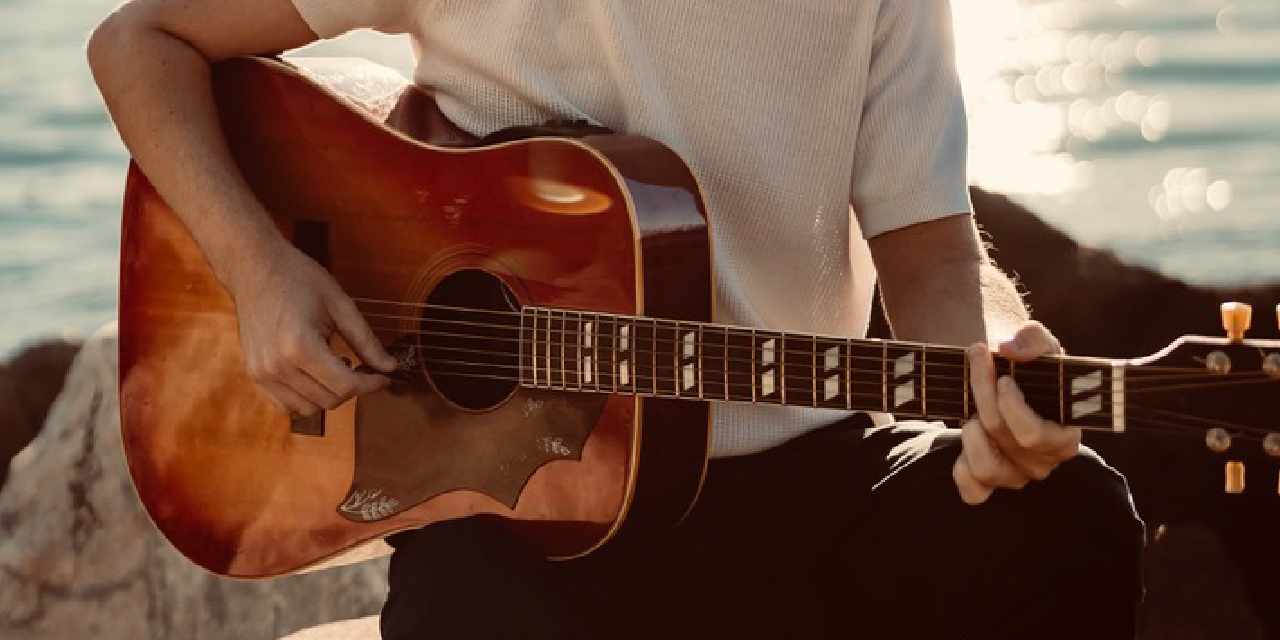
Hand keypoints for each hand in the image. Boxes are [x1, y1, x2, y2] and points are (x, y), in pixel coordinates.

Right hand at [231, 246, 398, 416]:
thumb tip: (390, 367)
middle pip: (330, 400)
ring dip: (330, 394)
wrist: (254, 268)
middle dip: (354, 388)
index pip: (346, 386)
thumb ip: (366, 340)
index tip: (384, 376)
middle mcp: (278, 366)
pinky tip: (316, 375)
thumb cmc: (298, 278)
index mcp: (300, 346)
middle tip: (363, 367)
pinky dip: (307, 399)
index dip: (371, 385)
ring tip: (336, 366)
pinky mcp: (254, 375)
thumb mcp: (339, 304)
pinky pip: (287, 406)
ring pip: (309, 408)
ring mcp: (262, 374)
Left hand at [952, 321, 1081, 504]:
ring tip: (971, 412)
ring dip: (970, 433)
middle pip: (1002, 435)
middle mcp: (1044, 462)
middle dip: (982, 393)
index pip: (1034, 434)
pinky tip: (968, 439)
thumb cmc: (1027, 365)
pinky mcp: (990, 485)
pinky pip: (973, 492)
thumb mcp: (1037, 343)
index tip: (1002, 375)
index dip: (1011, 406)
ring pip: (986, 467)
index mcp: (1064, 436)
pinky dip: (962, 470)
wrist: (1003, 373)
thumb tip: (1010, 349)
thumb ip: (1033, 338)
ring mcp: (1017, 476)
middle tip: (977, 362)